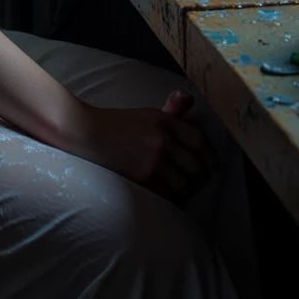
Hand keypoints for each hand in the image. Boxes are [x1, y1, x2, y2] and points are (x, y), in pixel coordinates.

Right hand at [61, 91, 219, 206]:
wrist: (86, 133)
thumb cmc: (117, 124)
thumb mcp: (147, 114)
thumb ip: (171, 112)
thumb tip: (189, 99)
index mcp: (165, 122)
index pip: (200, 141)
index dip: (211, 158)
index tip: (212, 167)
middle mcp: (163, 140)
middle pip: (197, 167)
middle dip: (200, 179)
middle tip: (196, 184)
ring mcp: (153, 161)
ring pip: (184, 185)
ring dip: (186, 192)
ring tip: (182, 192)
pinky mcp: (143, 179)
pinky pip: (168, 196)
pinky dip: (172, 199)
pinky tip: (168, 197)